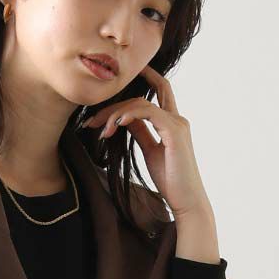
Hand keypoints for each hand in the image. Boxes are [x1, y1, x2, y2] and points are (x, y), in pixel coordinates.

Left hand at [82, 63, 210, 217]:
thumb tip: (125, 119)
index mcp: (173, 123)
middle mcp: (177, 119)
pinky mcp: (174, 132)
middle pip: (142, 98)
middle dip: (114, 104)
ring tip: (101, 129)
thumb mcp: (150, 152)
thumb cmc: (171, 181)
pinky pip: (148, 113)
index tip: (119, 80)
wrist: (187, 201)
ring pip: (141, 104)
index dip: (145, 77)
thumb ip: (141, 132)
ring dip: (116, 114)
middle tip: (92, 120)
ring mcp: (177, 124)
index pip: (159, 90)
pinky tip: (116, 124)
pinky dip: (129, 115)